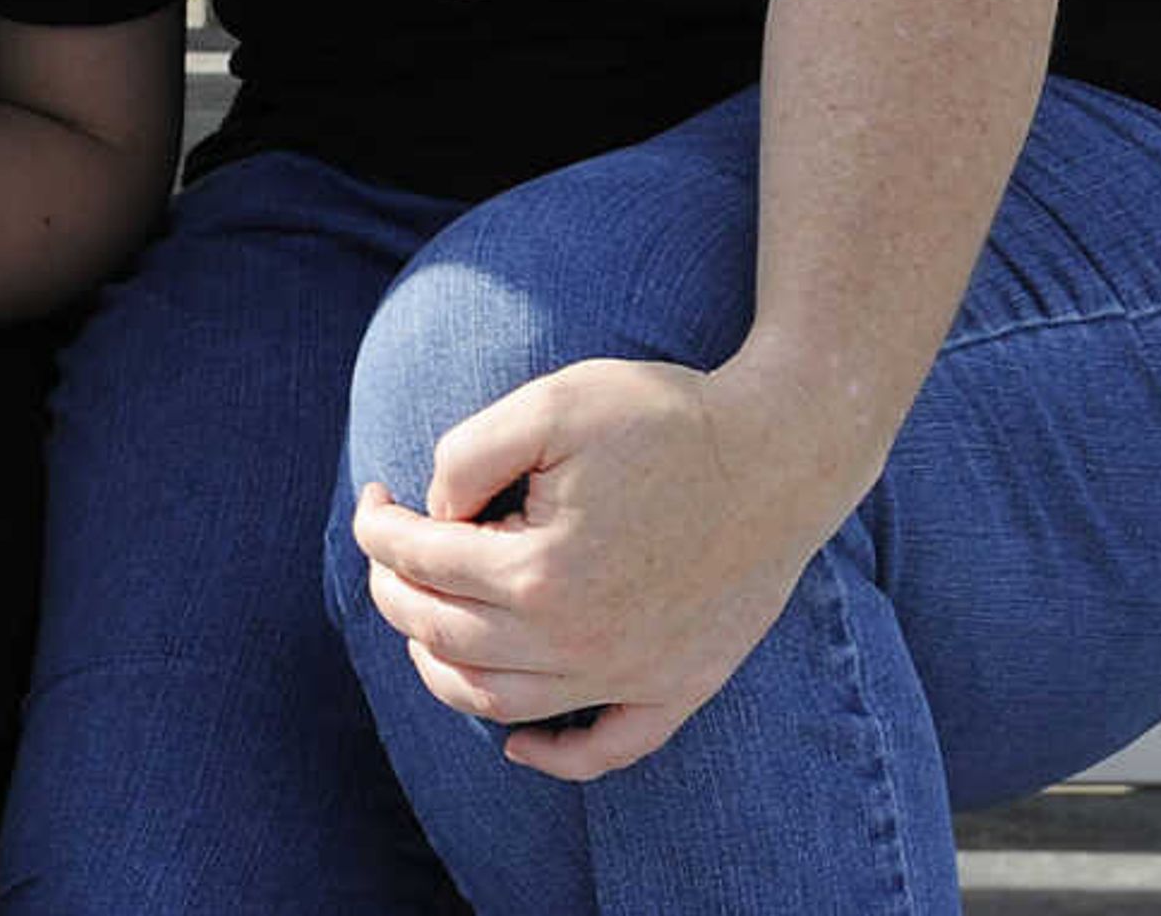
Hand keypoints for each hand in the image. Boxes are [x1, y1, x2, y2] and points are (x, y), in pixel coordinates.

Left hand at [347, 356, 843, 779]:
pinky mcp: (678, 687)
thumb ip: (466, 454)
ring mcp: (630, 674)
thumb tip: (431, 512)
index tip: (375, 494)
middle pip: (443, 637)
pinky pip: (604, 751)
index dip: (378, 526)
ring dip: (442, 669)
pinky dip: (552, 756)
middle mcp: (577, 641)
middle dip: (394, 591)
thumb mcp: (548, 404)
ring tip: (425, 619)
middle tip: (387, 549)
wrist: (785, 450)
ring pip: (499, 704)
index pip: (420, 562)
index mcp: (538, 571)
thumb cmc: (665, 417)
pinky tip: (516, 741)